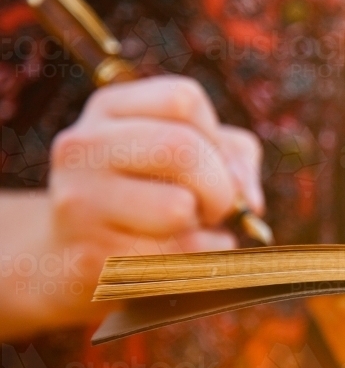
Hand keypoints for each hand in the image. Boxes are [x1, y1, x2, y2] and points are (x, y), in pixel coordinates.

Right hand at [6, 75, 264, 327]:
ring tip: (188, 234)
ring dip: (206, 231)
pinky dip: (197, 267)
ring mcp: (78, 202)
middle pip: (182, 148)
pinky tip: (176, 265)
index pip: (183, 100)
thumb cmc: (151, 198)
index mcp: (109, 109)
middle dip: (219, 188)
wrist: (72, 260)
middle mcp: (83, 147)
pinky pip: (172, 260)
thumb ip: (235, 160)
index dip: (216, 139)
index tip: (212, 167)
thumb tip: (249, 201)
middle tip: (216, 211)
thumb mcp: (194, 158)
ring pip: (177, 207)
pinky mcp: (88, 257)